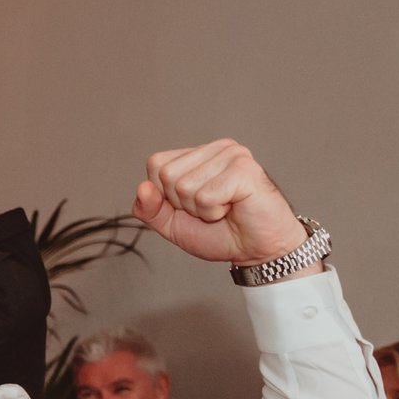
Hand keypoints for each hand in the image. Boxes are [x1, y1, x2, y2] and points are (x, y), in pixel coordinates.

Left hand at [132, 141, 310, 266]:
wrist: (256, 250)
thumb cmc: (219, 233)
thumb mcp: (172, 225)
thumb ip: (150, 209)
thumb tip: (142, 188)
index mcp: (197, 155)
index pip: (156, 164)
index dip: (166, 196)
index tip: (192, 206)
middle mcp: (215, 148)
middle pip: (167, 175)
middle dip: (183, 204)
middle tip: (211, 209)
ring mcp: (232, 155)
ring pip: (185, 187)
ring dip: (201, 210)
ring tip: (224, 209)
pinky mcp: (244, 169)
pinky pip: (205, 197)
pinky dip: (214, 212)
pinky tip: (233, 208)